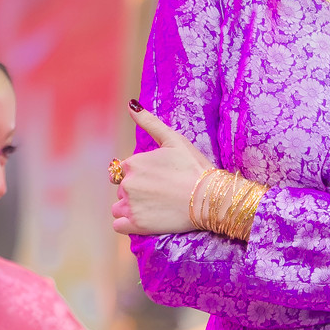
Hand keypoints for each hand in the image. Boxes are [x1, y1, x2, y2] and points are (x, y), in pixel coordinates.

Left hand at [112, 105, 209, 235]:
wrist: (210, 198)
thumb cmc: (194, 167)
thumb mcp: (173, 139)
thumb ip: (149, 122)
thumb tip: (131, 104)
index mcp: (132, 163)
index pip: (125, 170)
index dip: (142, 175)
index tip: (161, 180)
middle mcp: (127, 183)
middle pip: (123, 189)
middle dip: (138, 192)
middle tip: (162, 195)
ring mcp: (130, 205)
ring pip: (119, 207)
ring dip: (131, 208)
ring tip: (155, 208)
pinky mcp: (136, 225)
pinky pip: (119, 225)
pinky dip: (128, 224)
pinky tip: (145, 220)